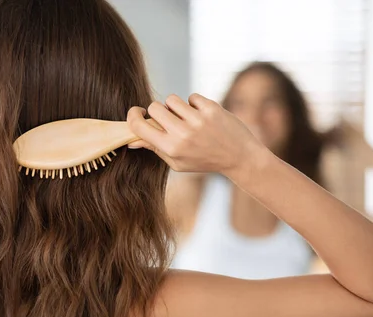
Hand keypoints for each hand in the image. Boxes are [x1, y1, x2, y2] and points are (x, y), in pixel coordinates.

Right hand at [127, 94, 267, 175]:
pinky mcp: (212, 109)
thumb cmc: (204, 161)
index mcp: (171, 148)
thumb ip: (155, 149)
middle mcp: (183, 134)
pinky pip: (191, 97)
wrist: (240, 157)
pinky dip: (194, 104)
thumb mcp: (177, 162)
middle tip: (167, 118)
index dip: (133, 116)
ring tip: (186, 117)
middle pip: (154, 107)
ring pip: (171, 99)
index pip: (139, 126)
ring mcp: (198, 120)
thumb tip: (132, 139)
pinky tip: (201, 115)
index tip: (137, 113)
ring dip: (175, 106)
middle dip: (157, 111)